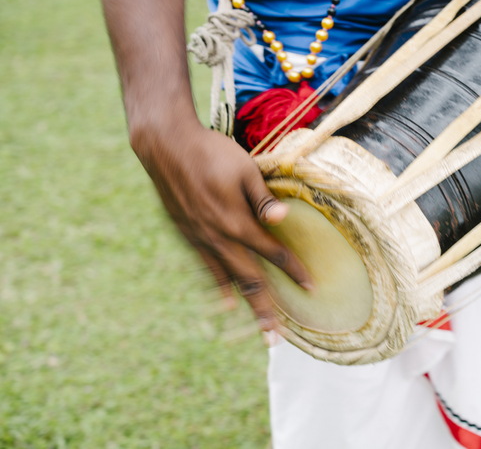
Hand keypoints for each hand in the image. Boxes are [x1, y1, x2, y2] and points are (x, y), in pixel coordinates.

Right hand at [135, 120, 312, 330]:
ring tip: (256, 328)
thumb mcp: (245, 169)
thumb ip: (264, 199)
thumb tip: (284, 219)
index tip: (311, 286)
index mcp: (237, 222)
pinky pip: (206, 267)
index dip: (293, 270)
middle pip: (249, 280)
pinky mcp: (187, 233)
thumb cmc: (211, 152)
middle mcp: (218, 238)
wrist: (166, 146)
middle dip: (265, 308)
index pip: (272, 253)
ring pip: (227, 279)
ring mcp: (200, 238)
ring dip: (244, 304)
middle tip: (276, 337)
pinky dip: (217, 285)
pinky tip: (224, 299)